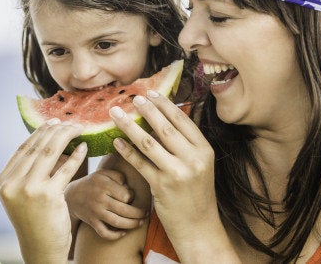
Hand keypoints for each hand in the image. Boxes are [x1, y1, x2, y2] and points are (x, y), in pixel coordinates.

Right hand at [0, 119, 86, 263]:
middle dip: (56, 131)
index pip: (23, 149)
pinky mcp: (48, 196)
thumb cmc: (36, 221)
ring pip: (50, 153)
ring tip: (79, 129)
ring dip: (67, 137)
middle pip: (37, 147)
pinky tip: (84, 147)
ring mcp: (28, 189)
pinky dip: (77, 156)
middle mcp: (11, 184)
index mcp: (2, 182)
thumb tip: (44, 141)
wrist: (41, 249)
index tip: (54, 122)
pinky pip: (65, 169)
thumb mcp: (22, 196)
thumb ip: (26, 173)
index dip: (40, 132)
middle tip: (71, 122)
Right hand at [65, 169, 146, 238]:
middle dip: (138, 214)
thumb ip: (118, 176)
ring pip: (117, 223)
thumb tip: (129, 186)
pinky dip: (115, 236)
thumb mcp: (103, 173)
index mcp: (104, 185)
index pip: (126, 195)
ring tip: (140, 223)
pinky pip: (104, 233)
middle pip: (124, 210)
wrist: (71, 196)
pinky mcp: (92, 222)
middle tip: (146, 214)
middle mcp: (100, 199)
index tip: (131, 196)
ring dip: (132, 225)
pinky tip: (123, 233)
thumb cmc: (92, 183)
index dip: (132, 196)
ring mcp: (96, 212)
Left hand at [108, 90, 217, 241]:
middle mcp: (193, 159)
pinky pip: (139, 163)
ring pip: (148, 142)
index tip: (151, 93)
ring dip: (129, 125)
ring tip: (116, 113)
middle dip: (147, 110)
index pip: (182, 120)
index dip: (165, 104)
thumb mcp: (199, 165)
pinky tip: (116, 141)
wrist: (198, 227)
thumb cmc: (196, 193)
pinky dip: (126, 150)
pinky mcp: (161, 187)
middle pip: (164, 127)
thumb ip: (185, 144)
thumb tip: (162, 118)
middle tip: (133, 97)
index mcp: (204, 150)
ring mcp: (177, 173)